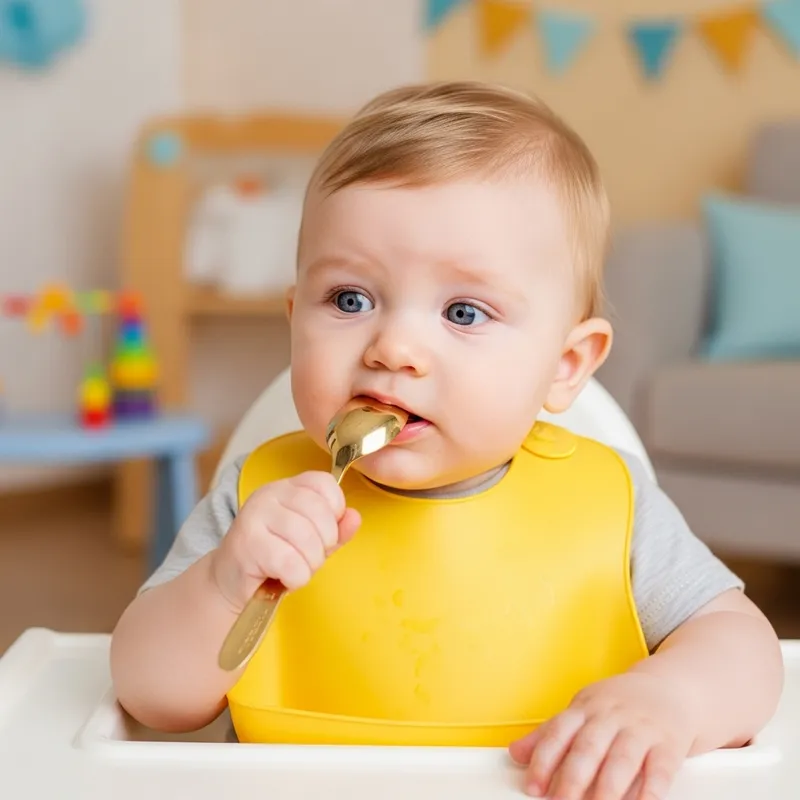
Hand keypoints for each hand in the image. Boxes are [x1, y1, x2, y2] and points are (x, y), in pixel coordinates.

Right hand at [210, 471, 360, 610]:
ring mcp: (255, 516)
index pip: (324, 483)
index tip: (327, 531)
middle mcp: (269, 495)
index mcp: (287, 487)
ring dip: (309, 564)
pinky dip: (295, 578)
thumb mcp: (312, 540)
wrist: (230, 581)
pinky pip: (290, 563)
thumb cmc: (275, 557)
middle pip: (319, 513)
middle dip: (324, 545)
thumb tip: (355, 517)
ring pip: (307, 540)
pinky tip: (283, 578)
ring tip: (295, 569)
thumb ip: (336, 529)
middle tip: (309, 558)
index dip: (335, 509)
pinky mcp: (247, 544)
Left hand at [509, 672, 695, 799]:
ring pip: (621, 760)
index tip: (533, 787)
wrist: (671, 688)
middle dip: (572, 778)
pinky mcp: (669, 745)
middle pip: (588, 747)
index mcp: (585, 708)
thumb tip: (515, 754)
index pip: (560, 732)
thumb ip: (550, 734)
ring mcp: (641, 729)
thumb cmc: (618, 705)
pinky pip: (659, 771)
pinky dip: (649, 792)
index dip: (544, 760)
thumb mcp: (582, 710)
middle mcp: (611, 716)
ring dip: (607, 789)